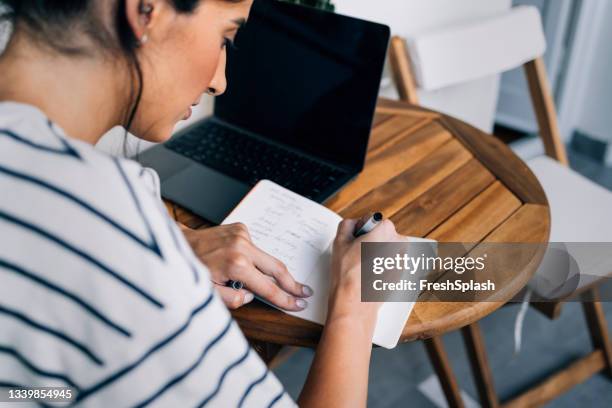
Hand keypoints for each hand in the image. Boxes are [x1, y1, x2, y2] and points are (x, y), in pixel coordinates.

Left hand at [181, 223, 312, 309]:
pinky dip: (255, 260)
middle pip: (277, 268)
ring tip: (283, 283)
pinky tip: (243, 264)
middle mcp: (242, 247)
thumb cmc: (190, 269)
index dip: (285, 299)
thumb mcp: (207, 294)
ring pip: (267, 258)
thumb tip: (252, 295)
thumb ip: (233, 299)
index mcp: (235, 265)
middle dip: (292, 283)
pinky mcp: (241, 229)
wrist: (180, 243)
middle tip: (305, 293)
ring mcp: (243, 235)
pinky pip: (255, 249)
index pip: (267, 287)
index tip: (298, 305)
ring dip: (273, 272)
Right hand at [328, 218, 405, 326]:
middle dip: (371, 240)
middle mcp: (398, 243)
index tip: (356, 240)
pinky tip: (368, 274)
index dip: (362, 229)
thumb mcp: (340, 241)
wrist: (355, 302)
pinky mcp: (400, 274)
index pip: (374, 220)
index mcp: (385, 231)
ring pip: (387, 248)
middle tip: (357, 253)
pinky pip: (390, 263)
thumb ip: (348, 225)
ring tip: (362, 265)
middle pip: (383, 233)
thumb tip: (353, 225)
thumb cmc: (348, 275)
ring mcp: (401, 260)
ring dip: (377, 252)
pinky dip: (381, 265)